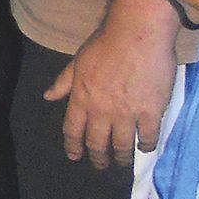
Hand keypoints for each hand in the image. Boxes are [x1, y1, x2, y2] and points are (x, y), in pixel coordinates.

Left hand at [46, 12, 175, 168]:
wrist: (138, 34)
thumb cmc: (106, 44)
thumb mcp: (77, 62)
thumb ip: (63, 83)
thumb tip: (48, 97)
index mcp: (81, 98)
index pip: (72, 130)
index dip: (73, 146)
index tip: (75, 156)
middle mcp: (101, 111)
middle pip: (96, 142)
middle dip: (97, 157)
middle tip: (100, 165)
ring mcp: (126, 113)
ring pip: (121, 145)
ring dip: (120, 157)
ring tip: (121, 162)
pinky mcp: (150, 112)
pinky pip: (147, 136)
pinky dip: (146, 145)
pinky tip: (145, 147)